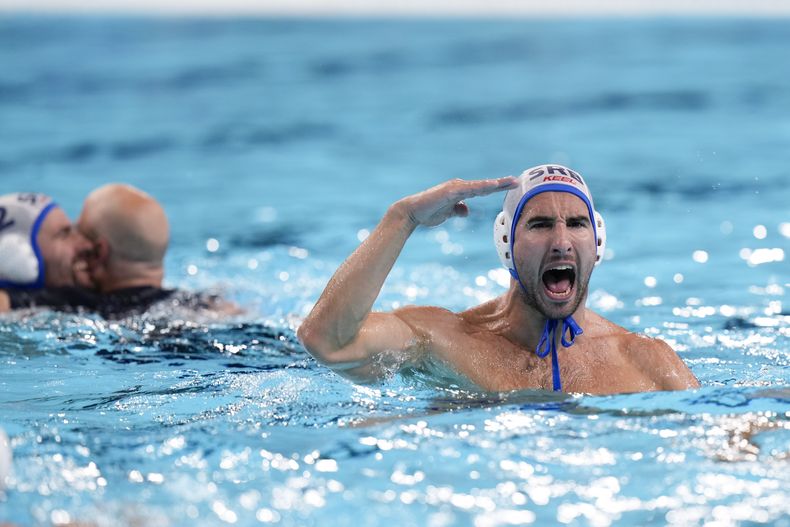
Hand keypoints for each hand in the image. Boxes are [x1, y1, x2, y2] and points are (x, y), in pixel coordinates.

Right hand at [397, 176, 517, 227]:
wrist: (412, 212)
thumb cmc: (428, 212)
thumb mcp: (448, 213)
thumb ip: (458, 210)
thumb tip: (467, 210)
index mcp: (460, 192)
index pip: (483, 190)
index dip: (497, 188)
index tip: (512, 186)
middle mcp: (459, 187)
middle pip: (484, 185)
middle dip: (501, 184)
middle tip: (518, 181)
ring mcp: (455, 187)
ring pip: (479, 186)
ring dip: (495, 184)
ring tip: (510, 182)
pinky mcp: (450, 191)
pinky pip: (469, 189)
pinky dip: (481, 186)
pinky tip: (491, 186)